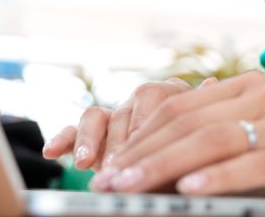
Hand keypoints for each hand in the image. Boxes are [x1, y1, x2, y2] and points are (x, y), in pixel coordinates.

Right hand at [43, 77, 212, 171]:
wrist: (187, 182)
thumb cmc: (201, 164)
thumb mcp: (207, 144)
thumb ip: (204, 116)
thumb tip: (212, 81)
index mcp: (173, 100)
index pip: (156, 97)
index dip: (145, 125)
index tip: (140, 151)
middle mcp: (142, 104)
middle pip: (123, 110)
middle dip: (117, 142)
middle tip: (114, 168)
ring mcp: (117, 119)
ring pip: (97, 116)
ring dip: (89, 141)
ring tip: (85, 164)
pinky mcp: (96, 137)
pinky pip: (75, 131)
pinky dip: (64, 139)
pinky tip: (52, 152)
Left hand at [91, 71, 264, 200]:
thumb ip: (220, 137)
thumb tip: (161, 162)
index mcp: (249, 87)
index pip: (180, 108)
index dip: (139, 135)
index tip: (109, 164)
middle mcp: (263, 96)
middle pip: (187, 122)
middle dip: (141, 153)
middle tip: (108, 180)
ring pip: (210, 139)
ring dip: (163, 165)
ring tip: (132, 186)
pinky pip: (251, 163)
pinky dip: (217, 177)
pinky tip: (190, 190)